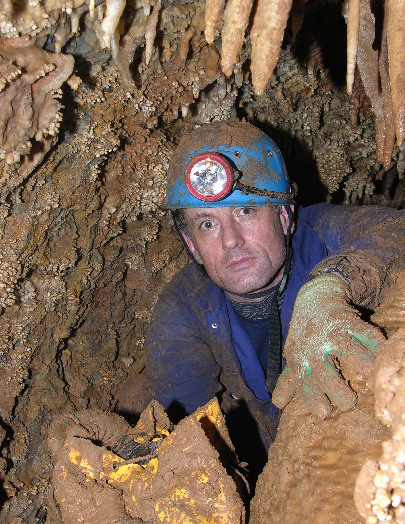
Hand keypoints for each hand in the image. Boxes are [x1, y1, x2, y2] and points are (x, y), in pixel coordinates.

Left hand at [272, 273, 384, 417]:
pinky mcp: (348, 320)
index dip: (314, 399)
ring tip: (369, 377)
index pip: (305, 383)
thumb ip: (289, 380)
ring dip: (361, 364)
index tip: (323, 412)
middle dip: (337, 391)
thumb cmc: (304, 333)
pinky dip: (375, 342)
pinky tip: (382, 352)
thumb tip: (278, 404)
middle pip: (324, 373)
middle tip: (349, 402)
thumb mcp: (294, 354)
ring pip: (347, 351)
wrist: (313, 297)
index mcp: (301, 359)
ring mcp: (332, 333)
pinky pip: (365, 333)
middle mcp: (314, 347)